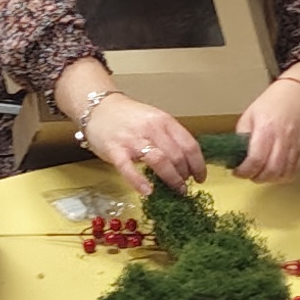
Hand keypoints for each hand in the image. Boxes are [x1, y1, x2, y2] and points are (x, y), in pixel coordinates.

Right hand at [82, 92, 205, 195]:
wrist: (98, 108)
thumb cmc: (128, 117)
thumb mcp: (154, 120)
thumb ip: (168, 137)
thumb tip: (186, 162)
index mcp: (164, 121)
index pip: (189, 145)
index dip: (198, 165)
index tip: (200, 177)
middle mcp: (152, 129)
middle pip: (177, 155)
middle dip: (185, 175)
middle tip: (185, 186)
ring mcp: (133, 140)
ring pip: (160, 160)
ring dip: (172, 179)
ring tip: (176, 190)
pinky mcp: (116, 150)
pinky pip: (129, 169)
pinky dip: (139, 182)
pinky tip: (148, 191)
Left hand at [233, 73, 299, 182]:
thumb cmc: (275, 101)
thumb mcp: (250, 114)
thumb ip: (242, 136)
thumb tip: (236, 154)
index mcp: (266, 129)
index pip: (255, 160)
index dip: (244, 171)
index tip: (238, 171)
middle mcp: (282, 139)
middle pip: (270, 171)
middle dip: (256, 177)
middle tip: (249, 173)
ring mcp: (295, 145)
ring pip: (283, 174)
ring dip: (269, 179)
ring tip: (261, 173)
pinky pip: (294, 171)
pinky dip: (283, 176)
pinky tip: (275, 171)